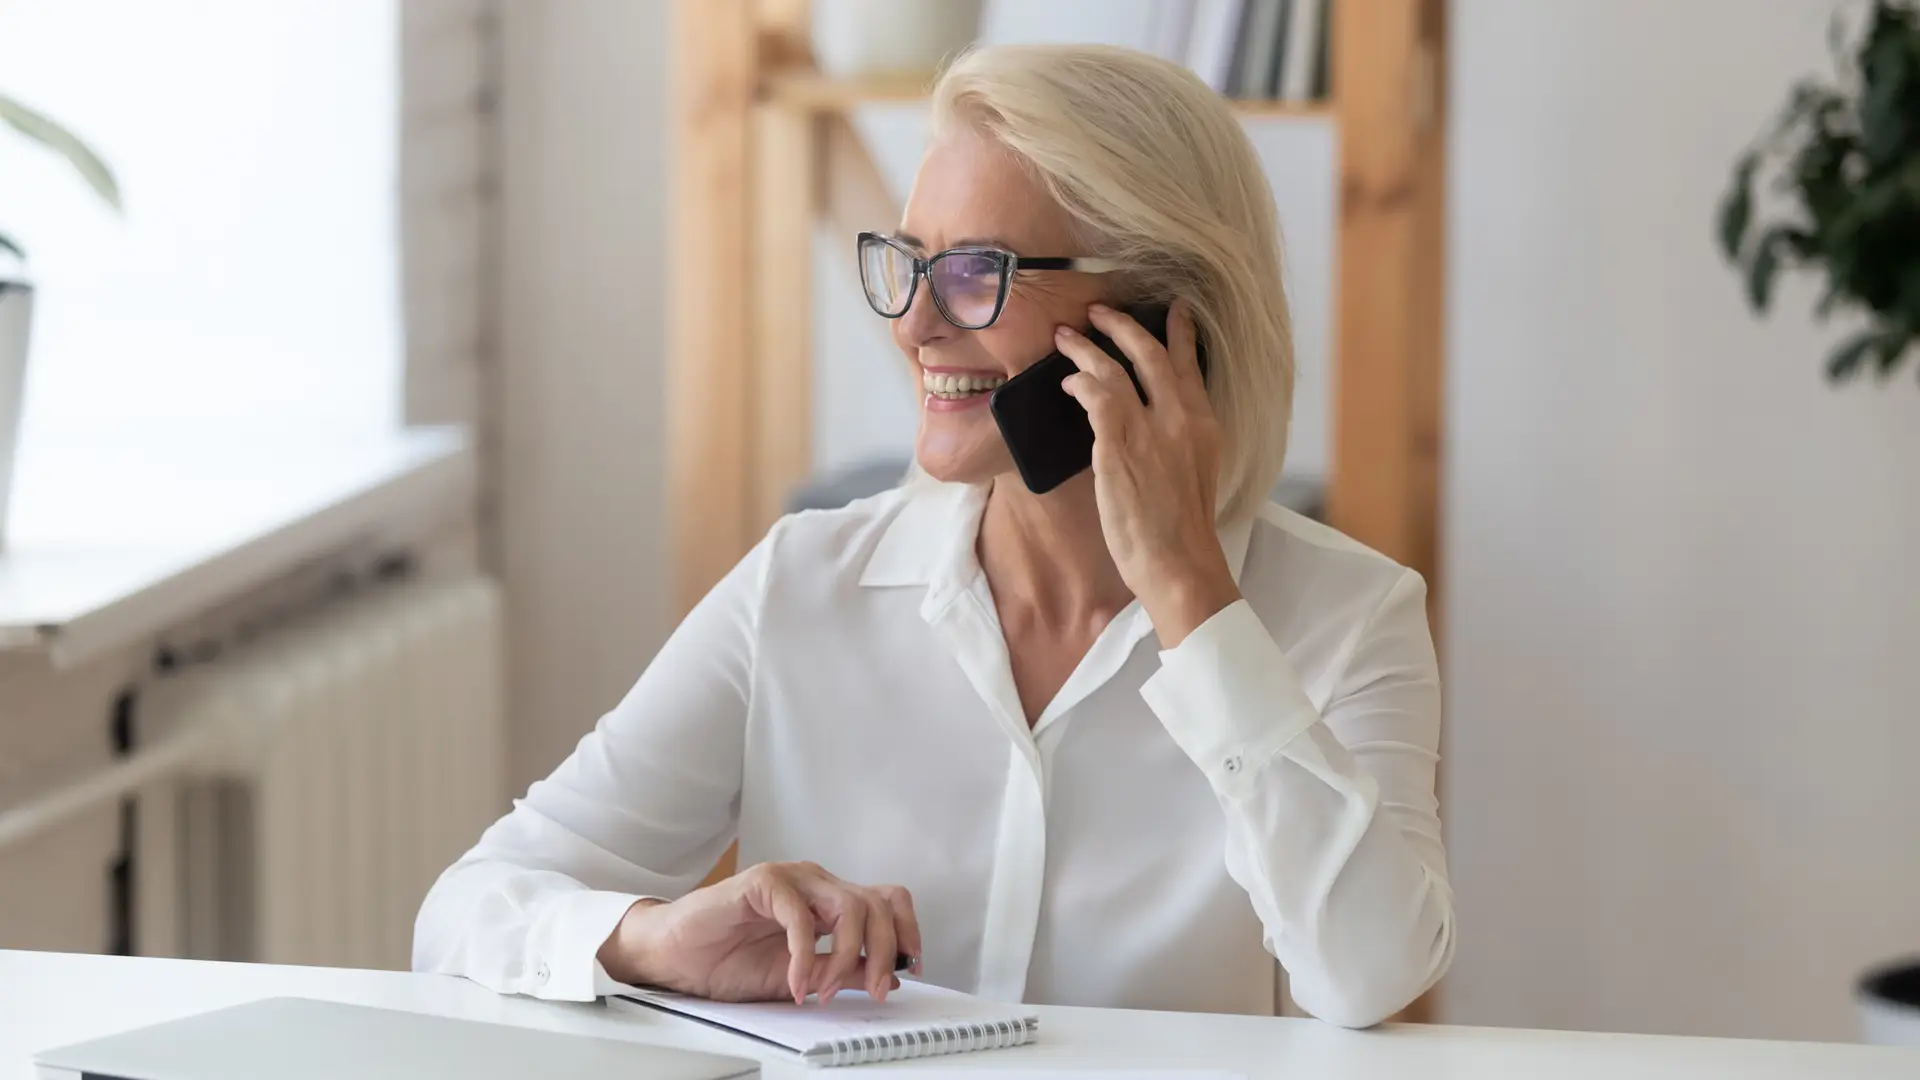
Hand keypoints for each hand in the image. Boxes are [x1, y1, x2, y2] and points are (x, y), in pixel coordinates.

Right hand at [596, 861, 921, 1004]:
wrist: (678, 956)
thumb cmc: (729, 961)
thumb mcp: (801, 976)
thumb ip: (841, 970)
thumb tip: (887, 976)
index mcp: (829, 901)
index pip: (886, 901)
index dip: (906, 930)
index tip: (911, 966)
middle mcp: (817, 884)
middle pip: (876, 903)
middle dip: (882, 952)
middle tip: (872, 990)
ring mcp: (792, 879)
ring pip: (849, 906)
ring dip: (846, 956)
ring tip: (825, 990)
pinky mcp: (764, 882)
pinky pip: (801, 916)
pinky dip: (804, 956)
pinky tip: (795, 982)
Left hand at [1056, 301, 1240, 645]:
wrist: (1180, 563)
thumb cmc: (1180, 532)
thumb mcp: (1194, 473)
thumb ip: (1177, 441)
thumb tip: (1147, 425)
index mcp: (1203, 425)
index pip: (1191, 366)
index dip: (1180, 333)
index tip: (1174, 309)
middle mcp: (1181, 418)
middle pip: (1152, 353)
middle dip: (1124, 325)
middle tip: (1101, 310)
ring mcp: (1151, 429)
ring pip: (1117, 367)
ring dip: (1088, 347)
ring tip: (1067, 335)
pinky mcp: (1119, 445)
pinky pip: (1096, 396)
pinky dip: (1080, 382)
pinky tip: (1067, 383)